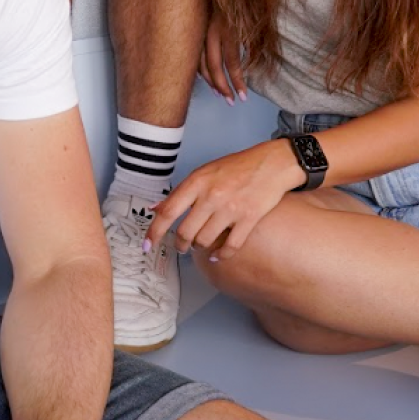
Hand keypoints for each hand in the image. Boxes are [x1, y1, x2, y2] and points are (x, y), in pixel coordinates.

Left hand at [149, 142, 302, 263]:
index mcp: (197, 181)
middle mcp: (211, 195)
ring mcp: (231, 208)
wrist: (271, 164)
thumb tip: (156, 208)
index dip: (154, 231)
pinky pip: (230, 246)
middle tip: (181, 247)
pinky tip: (217, 256)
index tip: (147, 245)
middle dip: (180, 244)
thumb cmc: (236, 167)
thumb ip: (181, 192)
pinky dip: (220, 255)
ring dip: (199, 248)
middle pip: (185, 232)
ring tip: (200, 245)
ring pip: (204, 241)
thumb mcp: (204, 172)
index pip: (168, 211)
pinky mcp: (249, 219)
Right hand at [201, 18, 247, 102]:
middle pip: (214, 66)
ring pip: (200, 61)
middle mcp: (212, 31)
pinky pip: (193, 53)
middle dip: (222, 87)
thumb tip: (251, 65)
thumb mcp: (253, 20)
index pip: (232, 63)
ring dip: (210, 80)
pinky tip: (206, 77)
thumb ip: (253, 43)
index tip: (244, 96)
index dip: (238, 82)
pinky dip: (199, 67)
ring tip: (219, 93)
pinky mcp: (195, 27)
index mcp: (228, 29)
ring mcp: (201, 29)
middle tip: (231, 101)